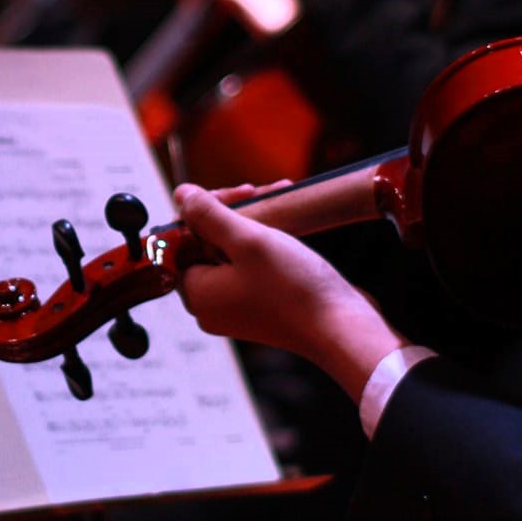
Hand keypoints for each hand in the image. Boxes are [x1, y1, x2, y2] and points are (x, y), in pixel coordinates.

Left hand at [172, 184, 404, 402]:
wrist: (341, 329)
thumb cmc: (293, 288)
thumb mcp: (248, 241)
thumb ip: (208, 215)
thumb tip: (180, 195)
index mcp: (196, 294)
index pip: (180, 241)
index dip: (202, 211)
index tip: (235, 195)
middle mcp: (210, 305)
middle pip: (205, 243)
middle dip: (232, 211)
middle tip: (259, 191)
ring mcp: (236, 308)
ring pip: (231, 251)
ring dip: (251, 221)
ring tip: (278, 196)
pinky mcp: (260, 307)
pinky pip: (250, 267)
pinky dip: (264, 242)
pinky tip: (285, 222)